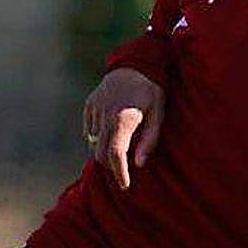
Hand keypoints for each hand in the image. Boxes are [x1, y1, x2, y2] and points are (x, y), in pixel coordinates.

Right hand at [82, 68, 164, 189]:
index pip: (116, 154)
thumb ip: (149, 140)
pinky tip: (111, 131)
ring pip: (94, 142)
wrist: (135, 62)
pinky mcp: (89, 104)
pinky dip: (97, 136)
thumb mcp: (158, 114)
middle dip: (111, 164)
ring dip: (105, 149)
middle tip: (123, 170)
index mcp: (123, 119)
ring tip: (119, 147)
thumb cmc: (152, 90)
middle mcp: (105, 115)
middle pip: (101, 152)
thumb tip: (139, 164)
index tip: (125, 185)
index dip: (119, 173)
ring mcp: (95, 109)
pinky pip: (89, 129)